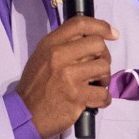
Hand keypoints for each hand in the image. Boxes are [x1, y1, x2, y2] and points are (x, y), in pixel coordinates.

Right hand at [17, 16, 116, 138]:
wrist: (25, 113)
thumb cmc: (36, 85)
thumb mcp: (42, 56)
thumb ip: (63, 45)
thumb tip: (92, 39)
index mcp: (50, 44)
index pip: (80, 24)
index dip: (101, 26)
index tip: (112, 34)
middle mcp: (58, 56)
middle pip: (98, 45)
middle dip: (104, 56)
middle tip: (98, 68)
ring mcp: (68, 76)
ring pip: (104, 67)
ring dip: (104, 78)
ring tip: (95, 85)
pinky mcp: (76, 96)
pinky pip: (103, 93)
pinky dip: (104, 99)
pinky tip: (96, 101)